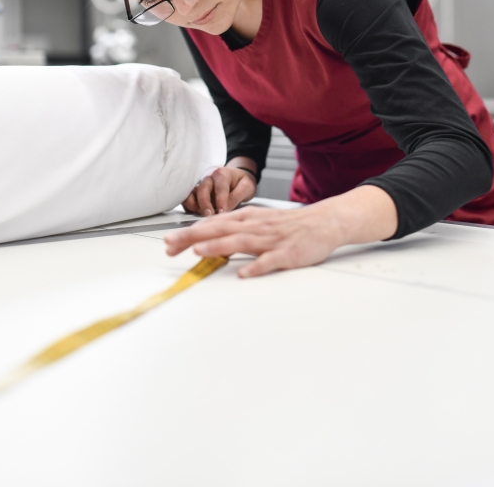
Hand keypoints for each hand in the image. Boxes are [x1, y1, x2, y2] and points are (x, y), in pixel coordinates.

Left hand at [165, 185, 397, 277]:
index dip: (189, 233)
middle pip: (219, 230)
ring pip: (241, 242)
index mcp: (246, 220)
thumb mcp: (257, 222)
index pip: (212, 224)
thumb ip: (233, 230)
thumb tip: (206, 238)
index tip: (168, 242)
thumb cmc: (288, 225)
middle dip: (193, 237)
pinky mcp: (288, 253)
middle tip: (171, 244)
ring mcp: (271, 240)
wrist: (324, 222)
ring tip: (198, 252)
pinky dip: (257, 266)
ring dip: (218, 246)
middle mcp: (255, 227)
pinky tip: (244, 273)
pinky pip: (270, 261)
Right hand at [182, 166, 256, 216]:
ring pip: (192, 193)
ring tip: (201, 214)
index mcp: (222, 174)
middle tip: (209, 215)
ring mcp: (201, 185)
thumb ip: (236, 197)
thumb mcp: (246, 187)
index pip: (220, 188)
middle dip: (205, 204)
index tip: (222, 212)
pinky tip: (196, 213)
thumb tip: (225, 210)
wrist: (238, 179)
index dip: (220, 202)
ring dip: (194, 205)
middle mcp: (209, 178)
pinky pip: (188, 198)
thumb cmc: (242, 182)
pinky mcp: (197, 192)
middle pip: (202, 189)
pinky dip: (189, 206)